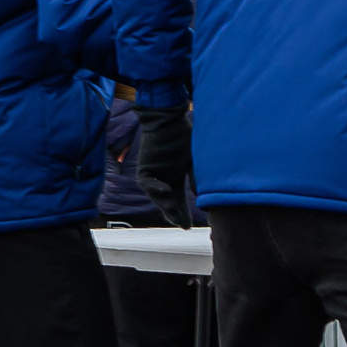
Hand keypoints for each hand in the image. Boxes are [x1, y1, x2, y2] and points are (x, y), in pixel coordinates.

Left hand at [134, 105, 194, 226]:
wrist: (169, 120)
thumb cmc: (184, 137)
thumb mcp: (194, 161)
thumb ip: (196, 178)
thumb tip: (201, 197)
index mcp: (177, 178)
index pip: (180, 201)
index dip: (184, 213)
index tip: (189, 226)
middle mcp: (165, 179)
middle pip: (169, 202)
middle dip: (175, 214)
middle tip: (183, 225)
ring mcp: (154, 175)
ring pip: (158, 196)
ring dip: (165, 205)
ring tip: (174, 216)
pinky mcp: (144, 168)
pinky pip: (148, 183)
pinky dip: (156, 188)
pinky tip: (166, 192)